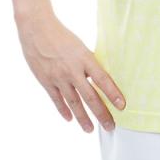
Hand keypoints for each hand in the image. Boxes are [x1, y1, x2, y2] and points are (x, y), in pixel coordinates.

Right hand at [15, 11, 125, 132]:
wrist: (37, 30)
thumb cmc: (62, 35)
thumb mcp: (80, 46)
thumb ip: (88, 62)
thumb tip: (98, 77)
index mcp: (85, 58)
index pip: (103, 80)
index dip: (113, 94)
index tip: (122, 106)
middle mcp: (73, 70)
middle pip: (90, 96)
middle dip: (101, 113)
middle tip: (110, 126)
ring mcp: (59, 77)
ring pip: (74, 103)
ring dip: (83, 118)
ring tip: (90, 130)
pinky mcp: (46, 81)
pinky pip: (57, 100)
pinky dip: (64, 110)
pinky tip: (70, 119)